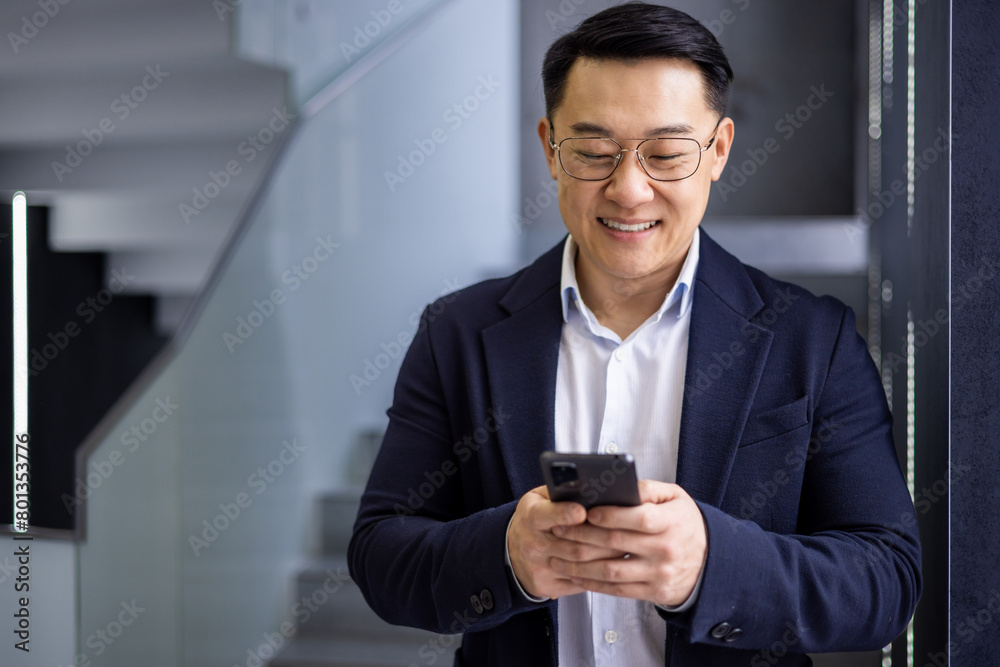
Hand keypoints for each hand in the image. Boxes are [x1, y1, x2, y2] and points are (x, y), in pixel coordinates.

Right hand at [507, 485, 626, 598]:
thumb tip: (590, 485)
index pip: (547, 515)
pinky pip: (578, 583)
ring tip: (626, 548)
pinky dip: (598, 576)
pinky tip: (612, 566)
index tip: (584, 511)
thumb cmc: (534, 519)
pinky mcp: (547, 586)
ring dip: (606, 558)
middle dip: (602, 540)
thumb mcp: (539, 499)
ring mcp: (539, 568)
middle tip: (624, 533)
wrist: (510, 551)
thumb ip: (560, 492)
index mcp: (531, 517)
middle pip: (573, 545)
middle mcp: (533, 544)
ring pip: (580, 566)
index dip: (565, 514)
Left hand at [547, 480, 706, 606]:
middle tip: (558, 530)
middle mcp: (665, 550)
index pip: (639, 518)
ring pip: (611, 571)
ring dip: (579, 565)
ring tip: (557, 556)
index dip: (611, 515)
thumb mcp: (676, 498)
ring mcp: (658, 574)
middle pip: (617, 543)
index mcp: (672, 522)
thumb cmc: (685, 523)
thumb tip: (623, 486)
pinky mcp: (653, 592)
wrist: (711, 562)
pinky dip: (593, 584)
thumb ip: (649, 489)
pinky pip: (617, 590)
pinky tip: (575, 575)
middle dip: (582, 536)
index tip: (587, 512)